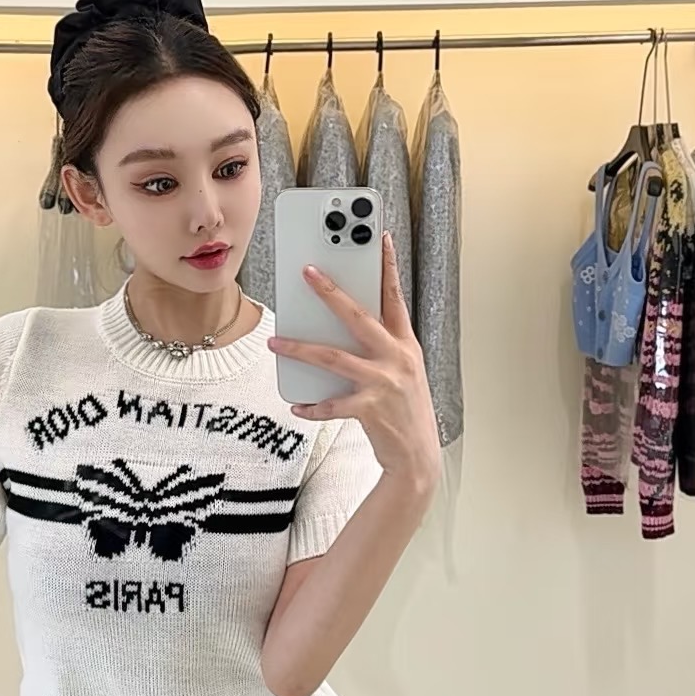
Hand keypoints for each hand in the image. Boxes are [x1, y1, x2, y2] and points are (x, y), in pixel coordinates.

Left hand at [267, 233, 440, 492]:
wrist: (418, 457)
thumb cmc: (405, 410)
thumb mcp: (402, 372)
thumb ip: (379, 348)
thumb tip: (338, 328)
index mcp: (406, 345)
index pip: (395, 297)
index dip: (387, 266)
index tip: (378, 238)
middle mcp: (398, 359)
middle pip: (359, 317)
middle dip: (331, 292)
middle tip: (307, 272)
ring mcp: (385, 383)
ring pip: (334, 357)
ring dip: (300, 348)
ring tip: (276, 341)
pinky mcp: (371, 409)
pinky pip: (332, 404)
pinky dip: (312, 406)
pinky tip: (297, 405)